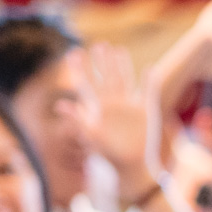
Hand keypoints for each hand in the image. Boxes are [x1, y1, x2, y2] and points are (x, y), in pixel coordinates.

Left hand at [82, 43, 158, 201]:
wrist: (131, 166)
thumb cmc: (109, 154)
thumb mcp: (91, 136)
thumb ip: (78, 120)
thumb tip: (60, 106)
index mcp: (98, 107)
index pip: (87, 83)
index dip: (81, 69)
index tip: (74, 53)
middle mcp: (113, 103)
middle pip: (107, 77)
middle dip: (102, 62)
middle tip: (99, 45)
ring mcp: (129, 105)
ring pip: (125, 80)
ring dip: (122, 65)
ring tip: (119, 50)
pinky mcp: (145, 111)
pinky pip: (148, 92)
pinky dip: (150, 81)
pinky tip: (151, 68)